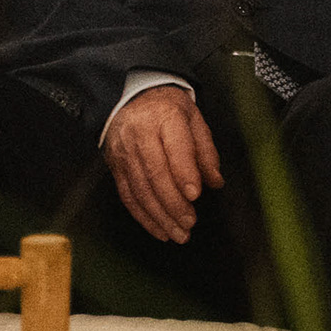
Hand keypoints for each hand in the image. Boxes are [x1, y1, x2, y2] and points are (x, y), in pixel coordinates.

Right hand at [103, 84, 220, 241]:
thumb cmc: (167, 108)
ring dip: (160, 216)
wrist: (131, 97)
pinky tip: (159, 229)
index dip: (184, 173)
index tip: (195, 195)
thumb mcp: (193, 118)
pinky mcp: (116, 167)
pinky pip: (128, 195)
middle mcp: (140, 134)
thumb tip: (214, 180)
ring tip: (178, 233)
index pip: (174, 147)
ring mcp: (125, 152)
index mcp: (164, 117)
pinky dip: (143, 217)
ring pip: (140, 189)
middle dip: (173, 203)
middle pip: (155, 173)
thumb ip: (206, 150)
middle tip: (189, 222)